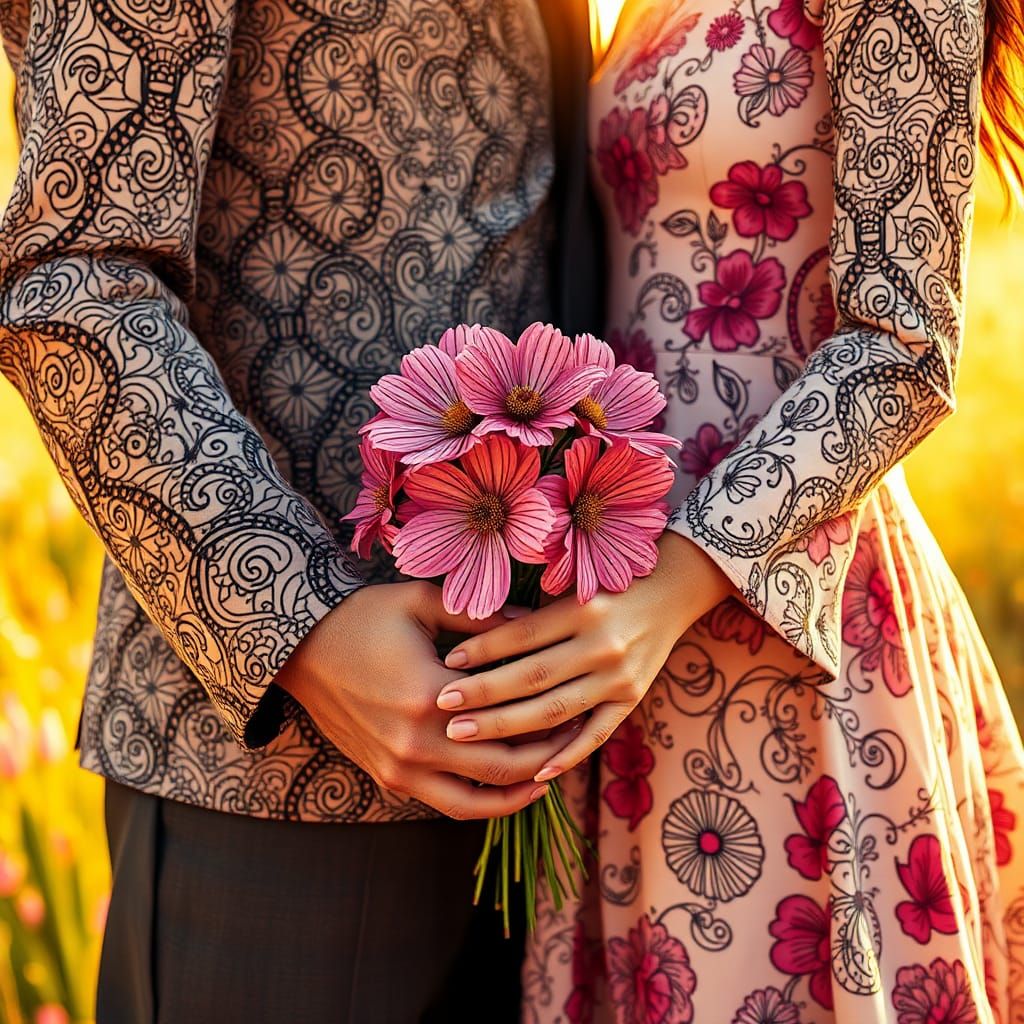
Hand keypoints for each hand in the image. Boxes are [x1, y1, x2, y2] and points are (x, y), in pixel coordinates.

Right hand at [275, 581, 563, 818]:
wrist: (299, 649)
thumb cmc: (361, 618)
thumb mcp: (421, 603)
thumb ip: (481, 619)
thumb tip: (536, 624)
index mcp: (430, 695)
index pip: (509, 719)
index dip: (550, 716)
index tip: (576, 701)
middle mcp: (415, 742)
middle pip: (501, 767)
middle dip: (545, 757)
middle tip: (574, 739)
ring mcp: (398, 767)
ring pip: (473, 803)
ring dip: (516, 794)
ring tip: (548, 777)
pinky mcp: (387, 777)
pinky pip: (442, 805)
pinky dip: (478, 802)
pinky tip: (503, 787)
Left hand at [434, 533, 733, 781]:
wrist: (674, 589)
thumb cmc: (608, 584)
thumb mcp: (573, 586)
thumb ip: (532, 614)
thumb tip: (467, 631)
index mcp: (582, 610)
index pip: (523, 635)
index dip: (483, 649)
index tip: (447, 662)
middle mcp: (602, 644)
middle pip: (533, 676)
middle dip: (483, 694)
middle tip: (441, 706)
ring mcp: (620, 677)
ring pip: (555, 710)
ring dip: (506, 726)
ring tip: (462, 734)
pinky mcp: (632, 701)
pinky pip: (596, 734)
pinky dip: (566, 755)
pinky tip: (533, 774)